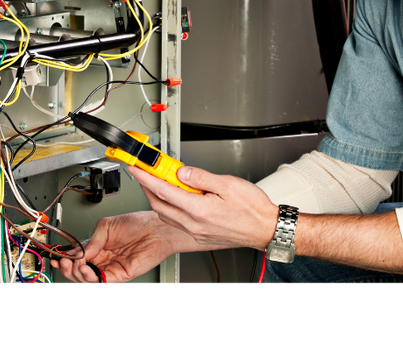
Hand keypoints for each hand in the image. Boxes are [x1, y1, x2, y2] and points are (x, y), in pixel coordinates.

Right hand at [53, 211, 182, 283]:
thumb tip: (78, 252)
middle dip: (68, 268)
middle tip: (64, 262)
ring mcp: (111, 267)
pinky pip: (101, 280)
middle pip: (79, 270)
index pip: (77, 257)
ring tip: (75, 264)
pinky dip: (90, 277)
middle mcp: (103, 258)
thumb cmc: (137, 223)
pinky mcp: (120, 274)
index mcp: (98, 246)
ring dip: (77, 273)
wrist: (156, 228)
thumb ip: (91, 241)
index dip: (66, 259)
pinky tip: (86, 269)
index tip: (57, 258)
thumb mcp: (106, 226)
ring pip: (88, 278)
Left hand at [129, 164, 278, 250]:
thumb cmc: (253, 209)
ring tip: (159, 182)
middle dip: (147, 188)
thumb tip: (182, 171)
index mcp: (199, 210)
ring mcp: (196, 232)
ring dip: (158, 198)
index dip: (146, 177)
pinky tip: (176, 198)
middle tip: (144, 173)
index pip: (163, 190)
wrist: (266, 229)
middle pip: (159, 205)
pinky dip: (170, 208)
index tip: (136, 167)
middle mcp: (194, 224)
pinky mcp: (201, 236)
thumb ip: (201, 177)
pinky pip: (177, 222)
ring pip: (166, 215)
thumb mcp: (228, 184)